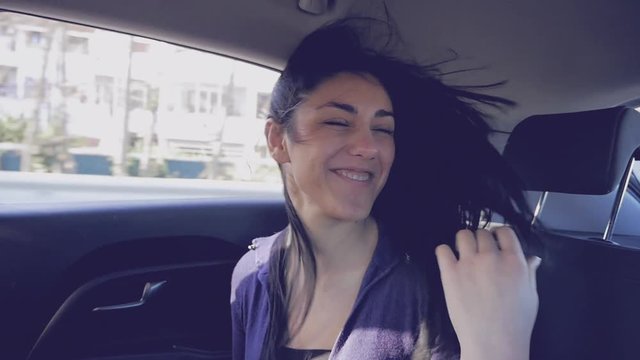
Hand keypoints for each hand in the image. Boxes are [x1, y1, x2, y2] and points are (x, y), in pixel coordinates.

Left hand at [435, 227, 540, 359]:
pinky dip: (445, 252)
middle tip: (480, 254)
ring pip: (462, 235)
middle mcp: (491, 257)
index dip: (499, 235)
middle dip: (482, 241)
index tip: (496, 243)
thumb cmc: (516, 322)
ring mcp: (469, 264)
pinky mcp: (450, 273)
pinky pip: (442, 249)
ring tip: (464, 255)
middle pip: (482, 232)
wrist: (493, 342)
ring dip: (464, 242)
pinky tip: (449, 262)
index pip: (504, 231)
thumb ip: (530, 272)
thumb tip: (532, 257)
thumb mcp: (531, 295)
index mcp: (514, 260)